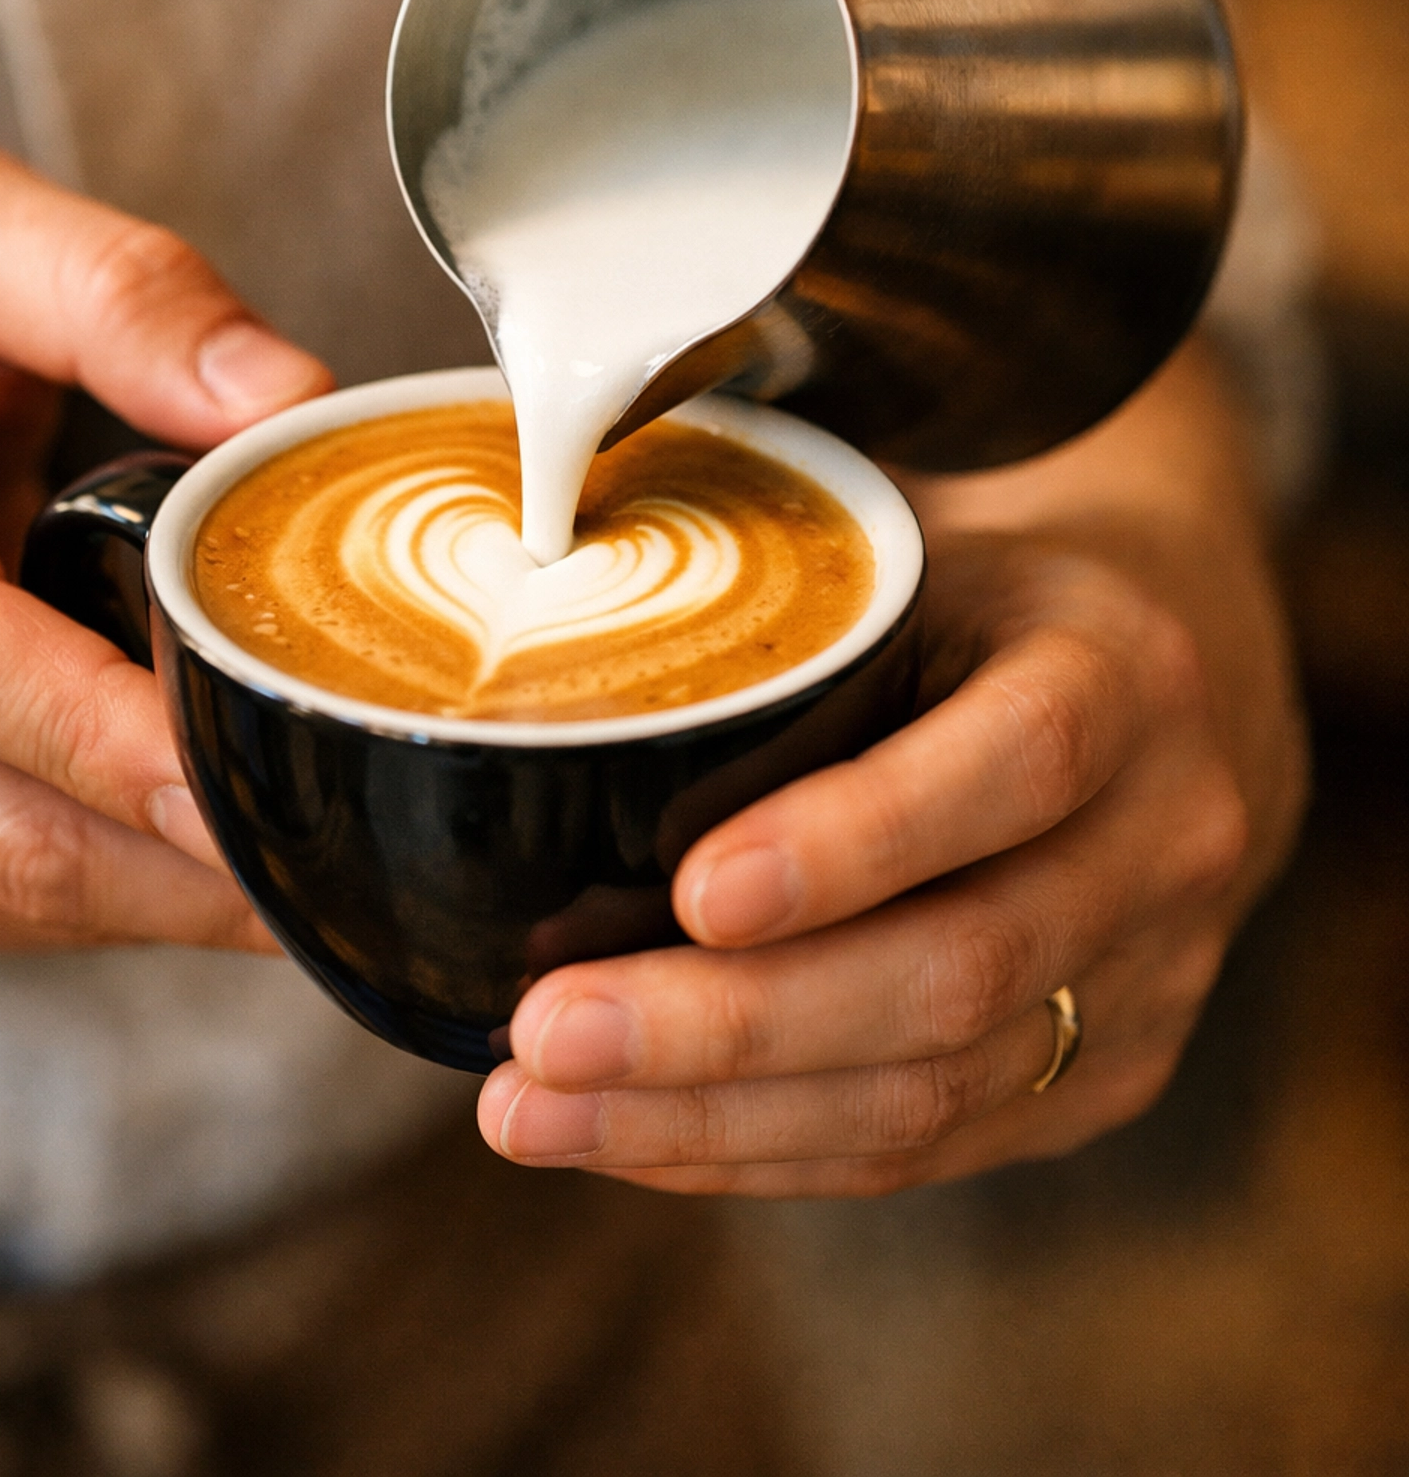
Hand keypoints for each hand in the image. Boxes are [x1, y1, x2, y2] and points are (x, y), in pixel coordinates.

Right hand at [0, 137, 331, 949]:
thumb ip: (109, 294)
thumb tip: (285, 396)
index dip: (104, 741)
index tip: (247, 789)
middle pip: (5, 831)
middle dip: (198, 865)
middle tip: (380, 860)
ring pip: (12, 892)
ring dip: (180, 891)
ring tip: (342, 853)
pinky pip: (3, 896)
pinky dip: (134, 882)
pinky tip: (237, 840)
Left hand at [478, 345, 1307, 1194]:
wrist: (1179, 700)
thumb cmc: (983, 605)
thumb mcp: (914, 554)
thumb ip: (774, 588)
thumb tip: (525, 617)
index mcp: (1120, 671)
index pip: (1018, 761)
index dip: (862, 836)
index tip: (695, 887)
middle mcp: (1163, 841)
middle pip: (959, 970)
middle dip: (735, 1024)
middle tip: (547, 1034)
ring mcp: (1151, 983)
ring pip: (932, 1094)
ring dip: (714, 1117)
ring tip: (532, 1108)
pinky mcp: (1105, 1082)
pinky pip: (922, 1152)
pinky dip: (758, 1151)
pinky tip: (627, 1135)